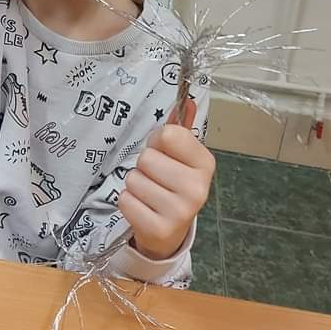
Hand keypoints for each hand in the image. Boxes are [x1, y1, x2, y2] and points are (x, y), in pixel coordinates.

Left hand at [117, 103, 215, 260]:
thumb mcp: (181, 156)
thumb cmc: (173, 184)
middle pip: (147, 158)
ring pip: (134, 179)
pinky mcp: (158, 229)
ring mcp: (180, 212)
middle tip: (156, 176)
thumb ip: (181, 127)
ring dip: (135, 184)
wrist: (171, 230)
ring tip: (149, 193)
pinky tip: (143, 207)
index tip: (164, 151)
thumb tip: (187, 100)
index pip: (169, 134)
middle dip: (145, 165)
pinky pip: (125, 200)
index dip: (158, 140)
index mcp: (205, 164)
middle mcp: (197, 188)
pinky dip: (128, 202)